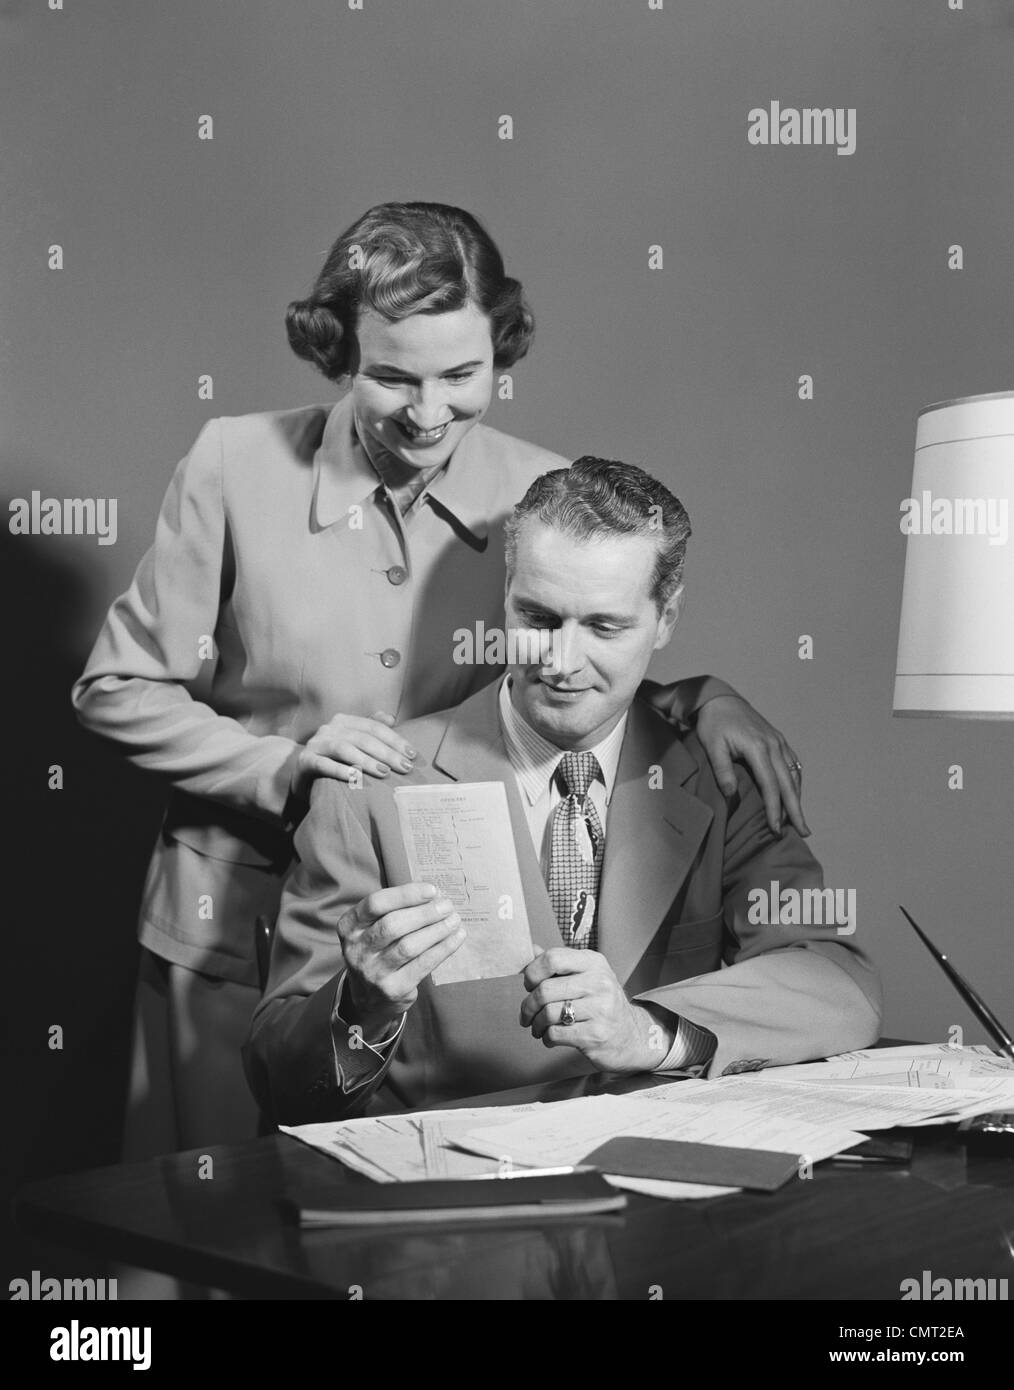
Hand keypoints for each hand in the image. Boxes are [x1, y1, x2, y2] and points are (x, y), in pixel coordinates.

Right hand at [291, 711, 416, 799]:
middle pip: (362, 738)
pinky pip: (324, 765)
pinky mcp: (305, 762)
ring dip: (367, 760)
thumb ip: (369, 729)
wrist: (300, 775)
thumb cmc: (333, 760)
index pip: (374, 727)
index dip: (395, 740)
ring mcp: (315, 744)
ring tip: (385, 772)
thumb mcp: (352, 743)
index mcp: (343, 721)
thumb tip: (390, 717)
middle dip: (387, 753)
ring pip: (344, 749)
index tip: (412, 755)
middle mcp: (329, 729)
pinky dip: (341, 770)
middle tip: (405, 767)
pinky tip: (357, 778)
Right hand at [337, 883, 464, 1042]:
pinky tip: (456, 937)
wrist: (369, 999)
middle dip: (425, 913)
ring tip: (454, 920)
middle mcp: (356, 949)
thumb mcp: (373, 929)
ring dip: (436, 930)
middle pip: (393, 925)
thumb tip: (434, 895)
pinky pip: (422, 964)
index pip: (375, 904)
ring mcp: (373, 972)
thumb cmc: (378, 951)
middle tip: (447, 905)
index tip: (432, 890)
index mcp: (349, 927)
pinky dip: (443, 948)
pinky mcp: (393, 989)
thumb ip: (395, 910)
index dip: (405, 895)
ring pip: (408, 946)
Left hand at [520, 948, 672, 1072]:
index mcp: (593, 962)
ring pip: (548, 1014)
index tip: (529, 985)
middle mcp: (599, 982)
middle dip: (528, 1005)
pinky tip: (550, 1038)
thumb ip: (558, 964)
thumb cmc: (600, 1003)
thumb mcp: (585, 976)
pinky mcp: (597, 1035)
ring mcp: (601, 1009)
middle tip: (527, 1014)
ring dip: (536, 1024)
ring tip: (538, 1028)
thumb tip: (530, 950)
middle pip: (545, 989)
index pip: (552, 958)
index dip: (532, 973)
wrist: (631, 1036)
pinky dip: (546, 1038)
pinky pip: (555, 1034)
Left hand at [694, 695, 809, 836]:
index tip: (776, 829)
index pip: (771, 785)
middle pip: (789, 783)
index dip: (774, 809)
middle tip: (804, 832)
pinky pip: (793, 764)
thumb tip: (732, 795)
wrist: (720, 699)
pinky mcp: (778, 740)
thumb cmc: (714, 724)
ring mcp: (778, 741)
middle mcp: (774, 745)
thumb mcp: (712, 746)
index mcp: (758, 748)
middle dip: (796, 810)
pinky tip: (795, 795)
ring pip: (794, 775)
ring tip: (800, 820)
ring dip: (798, 798)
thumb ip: (723, 770)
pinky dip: (796, 782)